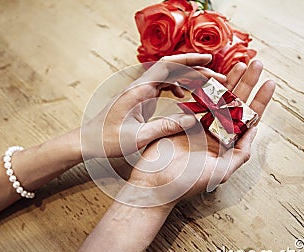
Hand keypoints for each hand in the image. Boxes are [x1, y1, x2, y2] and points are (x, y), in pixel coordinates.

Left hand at [81, 53, 226, 157]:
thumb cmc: (107, 139)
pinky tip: (184, 97)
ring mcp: (140, 91)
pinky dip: (177, 88)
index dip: (189, 60)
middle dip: (195, 69)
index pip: (167, 65)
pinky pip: (162, 86)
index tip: (208, 59)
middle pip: (172, 68)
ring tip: (206, 87)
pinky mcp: (140, 98)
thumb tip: (192, 120)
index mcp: (139, 90)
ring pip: (169, 77)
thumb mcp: (138, 137)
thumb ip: (165, 127)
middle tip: (216, 77)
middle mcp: (140, 86)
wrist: (87, 141)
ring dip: (188, 79)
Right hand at [128, 60, 275, 204]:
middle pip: (236, 103)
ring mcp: (200, 125)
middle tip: (257, 62)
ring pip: (219, 98)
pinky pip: (199, 101)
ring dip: (230, 80)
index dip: (261, 100)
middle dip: (247, 83)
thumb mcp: (221, 172)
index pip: (249, 119)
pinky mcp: (184, 120)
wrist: (156, 181)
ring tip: (241, 63)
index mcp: (228, 145)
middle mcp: (217, 133)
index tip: (270, 82)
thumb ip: (241, 153)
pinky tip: (215, 74)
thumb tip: (255, 129)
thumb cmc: (188, 182)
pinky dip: (206, 87)